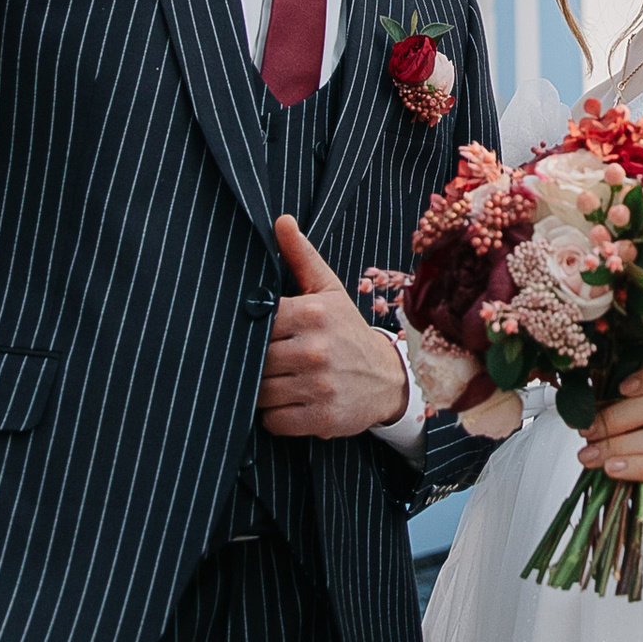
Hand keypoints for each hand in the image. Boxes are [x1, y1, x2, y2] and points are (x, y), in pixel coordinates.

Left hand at [260, 214, 414, 439]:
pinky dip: (275, 416)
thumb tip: (281, 220)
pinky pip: (273, 421)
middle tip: (272, 363)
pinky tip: (290, 404)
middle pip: (254, 361)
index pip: (256, 325)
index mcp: (313, 314)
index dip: (254, 333)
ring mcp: (319, 386)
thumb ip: (301, 257)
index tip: (266, 336)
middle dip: (257, 364)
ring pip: (260, 393)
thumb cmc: (347, 331)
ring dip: (264, 392)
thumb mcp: (328, 291)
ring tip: (281, 383)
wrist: (388, 378)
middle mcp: (316, 350)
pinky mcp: (321, 419)